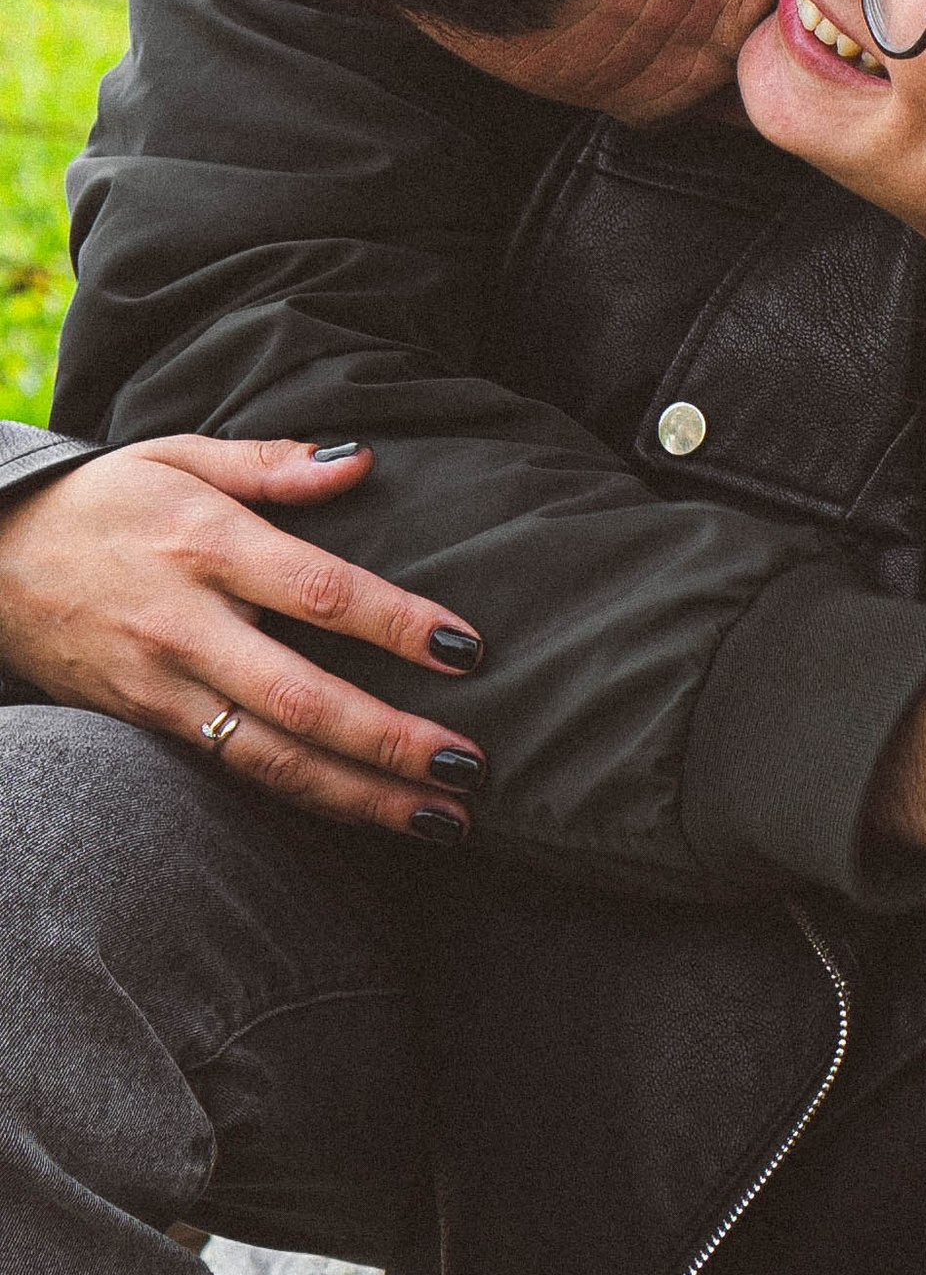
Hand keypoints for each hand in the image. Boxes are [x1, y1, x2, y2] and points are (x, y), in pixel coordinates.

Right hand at [0, 438, 487, 839]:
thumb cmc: (105, 498)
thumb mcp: (179, 454)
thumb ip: (273, 464)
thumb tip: (362, 460)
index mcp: (206, 545)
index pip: (318, 590)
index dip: (395, 624)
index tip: (467, 648)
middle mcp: (186, 626)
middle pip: (300, 698)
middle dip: (391, 741)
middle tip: (472, 768)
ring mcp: (162, 685)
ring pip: (270, 757)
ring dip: (362, 796)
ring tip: (445, 821)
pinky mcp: (145, 725)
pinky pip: (235, 771)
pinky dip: (304, 799)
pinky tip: (366, 815)